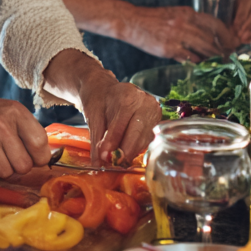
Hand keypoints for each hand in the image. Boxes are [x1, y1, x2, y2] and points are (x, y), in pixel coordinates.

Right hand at [0, 91, 51, 177]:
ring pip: (6, 172)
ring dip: (1, 167)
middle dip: (18, 165)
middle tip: (10, 155)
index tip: (35, 159)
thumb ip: (27, 130)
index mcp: (16, 111)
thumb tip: (46, 157)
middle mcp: (2, 124)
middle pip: (24, 165)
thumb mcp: (7, 111)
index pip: (40, 143)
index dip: (40, 157)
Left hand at [43, 51, 160, 164]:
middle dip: (125, 151)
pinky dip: (136, 146)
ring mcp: (154, 110)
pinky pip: (148, 137)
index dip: (112, 142)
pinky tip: (126, 150)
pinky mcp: (157, 119)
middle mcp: (144, 102)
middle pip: (137, 132)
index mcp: (127, 96)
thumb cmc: (98, 99)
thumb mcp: (93, 116)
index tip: (104, 157)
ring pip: (144, 138)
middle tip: (114, 163)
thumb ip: (97, 138)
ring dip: (131, 151)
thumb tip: (98, 162)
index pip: (120, 124)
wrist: (104, 87)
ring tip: (118, 158)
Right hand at [123, 5, 237, 61]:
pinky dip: (197, 62)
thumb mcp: (174, 14)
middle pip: (212, 39)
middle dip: (223, 50)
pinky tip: (201, 65)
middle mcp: (184, 23)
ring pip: (204, 49)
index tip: (233, 44)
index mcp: (187, 13)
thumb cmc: (153, 19)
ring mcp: (177, 36)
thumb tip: (209, 36)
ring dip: (213, 58)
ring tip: (219, 63)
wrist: (131, 21)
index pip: (215, 24)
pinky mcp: (169, 49)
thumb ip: (191, 23)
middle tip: (229, 58)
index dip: (227, 36)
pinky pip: (189, 58)